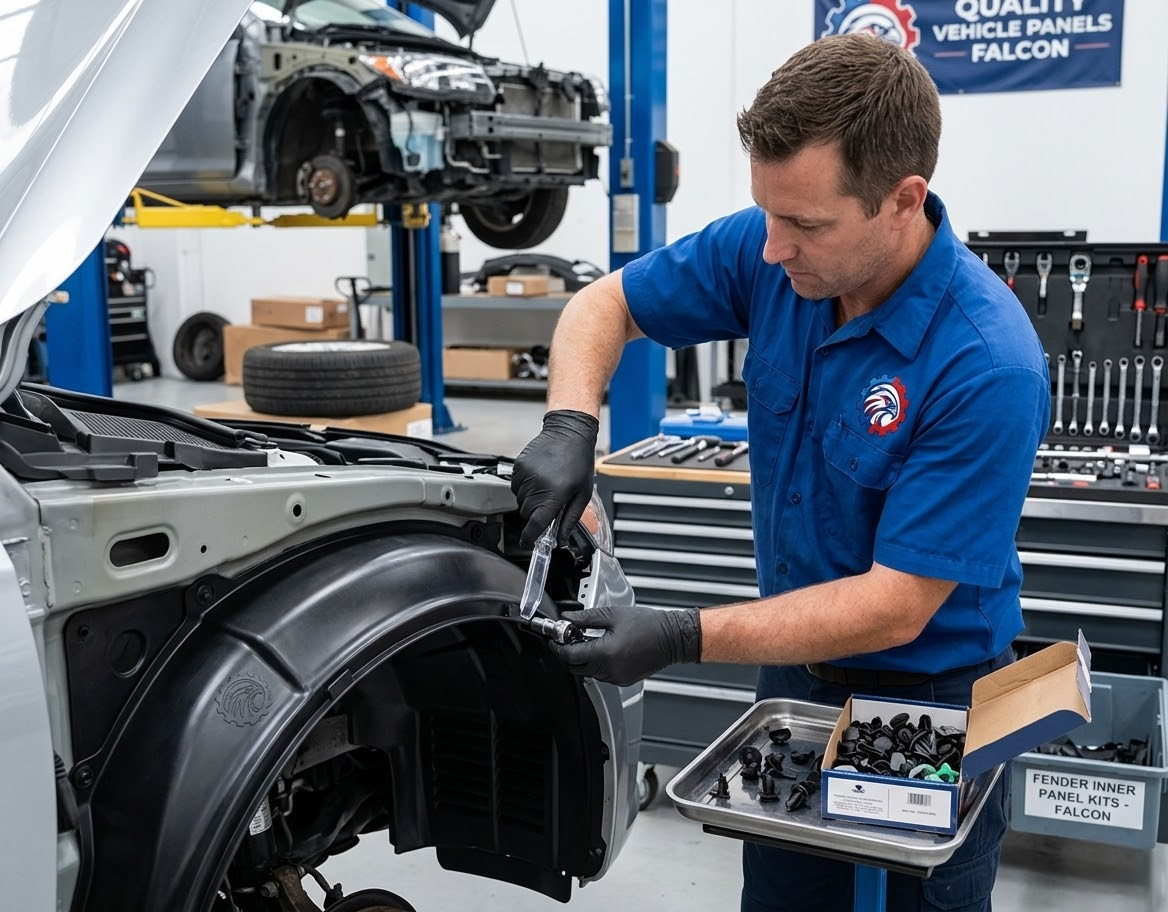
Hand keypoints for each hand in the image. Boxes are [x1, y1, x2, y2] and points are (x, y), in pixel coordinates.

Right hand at [511, 409, 598, 546]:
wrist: (569, 432)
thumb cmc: (579, 461)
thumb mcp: (582, 493)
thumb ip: (570, 519)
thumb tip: (560, 539)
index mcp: (555, 494)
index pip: (536, 524)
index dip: (530, 538)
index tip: (529, 543)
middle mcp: (537, 486)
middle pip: (526, 514)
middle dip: (535, 515)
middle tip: (549, 505)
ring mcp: (525, 475)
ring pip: (520, 501)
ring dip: (530, 501)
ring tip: (546, 487)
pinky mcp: (518, 466)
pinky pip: (516, 486)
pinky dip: (525, 488)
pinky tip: (539, 478)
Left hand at [549, 605, 701, 686]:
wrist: (672, 638)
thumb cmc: (649, 625)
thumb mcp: (613, 615)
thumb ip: (586, 618)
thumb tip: (567, 618)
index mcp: (605, 653)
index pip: (569, 655)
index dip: (558, 646)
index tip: (555, 637)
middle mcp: (610, 670)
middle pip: (575, 667)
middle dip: (568, 652)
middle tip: (569, 636)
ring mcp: (616, 677)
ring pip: (587, 672)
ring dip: (582, 658)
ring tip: (588, 639)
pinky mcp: (623, 680)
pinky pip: (601, 675)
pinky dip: (596, 664)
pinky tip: (602, 648)